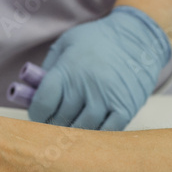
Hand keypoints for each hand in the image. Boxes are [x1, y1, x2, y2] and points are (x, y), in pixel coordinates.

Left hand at [28, 6, 170, 129]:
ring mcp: (107, 98)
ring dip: (74, 134)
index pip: (43, 104)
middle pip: (61, 120)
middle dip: (53, 125)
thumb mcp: (67, 43)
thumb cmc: (97, 39)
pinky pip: (106, 132)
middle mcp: (86, 86)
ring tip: (71, 130)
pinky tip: (92, 131)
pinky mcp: (125, 108)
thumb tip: (33, 94)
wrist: (138, 35)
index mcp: (68, 70)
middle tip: (54, 124)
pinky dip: (96, 136)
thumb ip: (50, 68)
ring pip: (82, 130)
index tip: (39, 114)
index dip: (37, 114)